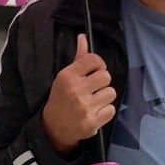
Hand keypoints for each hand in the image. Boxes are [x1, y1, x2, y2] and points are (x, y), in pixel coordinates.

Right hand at [41, 34, 116, 153]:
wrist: (53, 127)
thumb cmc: (61, 98)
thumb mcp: (65, 77)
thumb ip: (78, 58)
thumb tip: (83, 37)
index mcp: (68, 76)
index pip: (93, 59)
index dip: (99, 64)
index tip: (95, 70)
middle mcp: (76, 90)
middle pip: (106, 76)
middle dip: (102, 82)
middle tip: (94, 88)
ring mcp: (84, 107)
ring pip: (111, 92)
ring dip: (104, 97)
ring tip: (94, 101)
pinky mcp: (92, 122)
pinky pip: (111, 109)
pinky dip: (105, 111)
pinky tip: (95, 112)